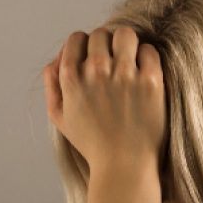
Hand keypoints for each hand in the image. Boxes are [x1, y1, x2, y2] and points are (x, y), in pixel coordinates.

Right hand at [42, 26, 165, 170]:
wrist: (125, 167)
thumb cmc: (93, 146)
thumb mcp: (60, 118)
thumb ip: (52, 86)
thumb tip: (55, 61)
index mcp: (71, 76)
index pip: (77, 38)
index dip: (87, 47)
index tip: (97, 60)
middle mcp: (96, 71)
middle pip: (102, 34)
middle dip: (108, 46)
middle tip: (117, 63)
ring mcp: (124, 75)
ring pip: (126, 35)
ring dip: (128, 45)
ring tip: (132, 62)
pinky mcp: (150, 83)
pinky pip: (149, 51)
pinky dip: (148, 57)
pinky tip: (147, 73)